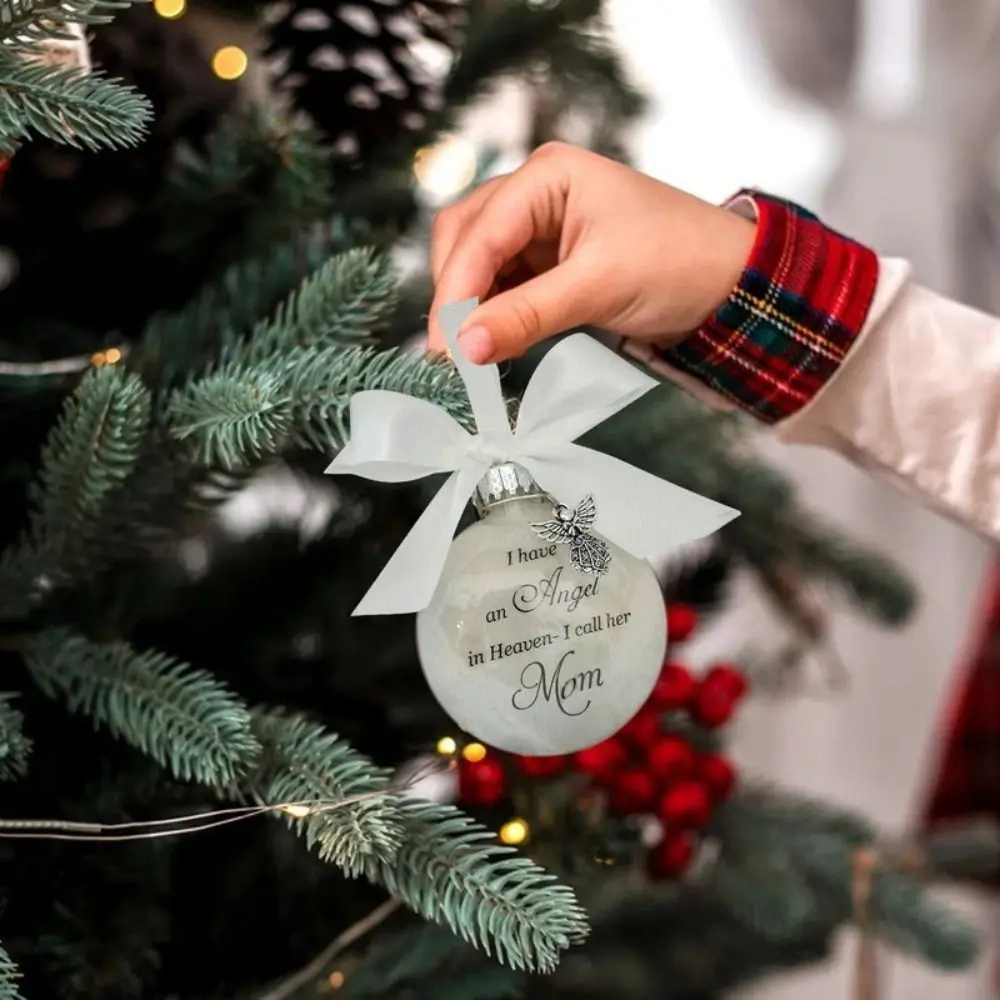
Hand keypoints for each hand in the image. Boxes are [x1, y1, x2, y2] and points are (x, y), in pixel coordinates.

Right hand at [428, 142, 755, 364]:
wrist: (730, 283)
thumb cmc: (678, 264)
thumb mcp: (598, 289)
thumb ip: (525, 317)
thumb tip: (464, 349)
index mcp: (548, 176)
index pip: (479, 233)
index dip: (455, 292)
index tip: (445, 348)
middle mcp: (536, 191)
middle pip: (465, 239)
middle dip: (455, 295)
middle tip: (452, 354)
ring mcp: (540, 225)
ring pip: (479, 264)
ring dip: (471, 307)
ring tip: (471, 356)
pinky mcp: (549, 259)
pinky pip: (503, 284)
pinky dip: (493, 314)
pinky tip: (494, 343)